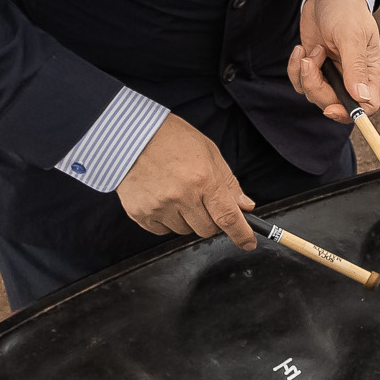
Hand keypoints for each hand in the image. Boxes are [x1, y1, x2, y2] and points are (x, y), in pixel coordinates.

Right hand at [117, 115, 256, 248]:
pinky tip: (161, 197)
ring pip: (184, 230)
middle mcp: (181, 196)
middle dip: (210, 219)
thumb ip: (228, 183)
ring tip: (176, 192)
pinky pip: (162, 231)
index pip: (228, 217)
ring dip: (186, 218)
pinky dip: (166, 220)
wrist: (132, 136)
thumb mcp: (209, 153)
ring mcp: (159, 207)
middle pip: (207, 229)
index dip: (241, 234)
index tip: (248, 243)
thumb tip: (244, 206)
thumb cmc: (172, 139)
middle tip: (201, 199)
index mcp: (203, 179)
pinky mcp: (140, 213)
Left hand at [287, 0, 379, 123]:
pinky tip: (300, 49)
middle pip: (335, 103)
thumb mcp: (351, 35)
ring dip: (305, 76)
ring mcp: (332, 73)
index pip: (368, 104)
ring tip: (308, 50)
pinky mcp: (314, 67)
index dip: (351, 112)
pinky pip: (301, 82)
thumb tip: (361, 97)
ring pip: (314, 94)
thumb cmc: (346, 10)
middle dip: (317, 88)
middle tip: (310, 62)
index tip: (331, 108)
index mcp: (369, 71)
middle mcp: (351, 76)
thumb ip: (355, 66)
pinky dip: (295, 69)